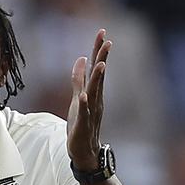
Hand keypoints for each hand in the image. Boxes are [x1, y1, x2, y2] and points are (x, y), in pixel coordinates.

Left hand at [67, 30, 111, 170]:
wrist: (84, 151)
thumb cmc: (81, 124)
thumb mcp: (77, 98)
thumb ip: (78, 79)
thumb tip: (80, 59)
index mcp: (93, 92)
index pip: (96, 68)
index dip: (98, 51)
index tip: (102, 32)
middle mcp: (95, 100)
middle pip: (98, 76)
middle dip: (102, 58)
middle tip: (107, 41)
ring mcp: (90, 112)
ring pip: (94, 93)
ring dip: (97, 79)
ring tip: (99, 64)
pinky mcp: (83, 125)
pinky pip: (84, 114)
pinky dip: (84, 104)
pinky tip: (84, 96)